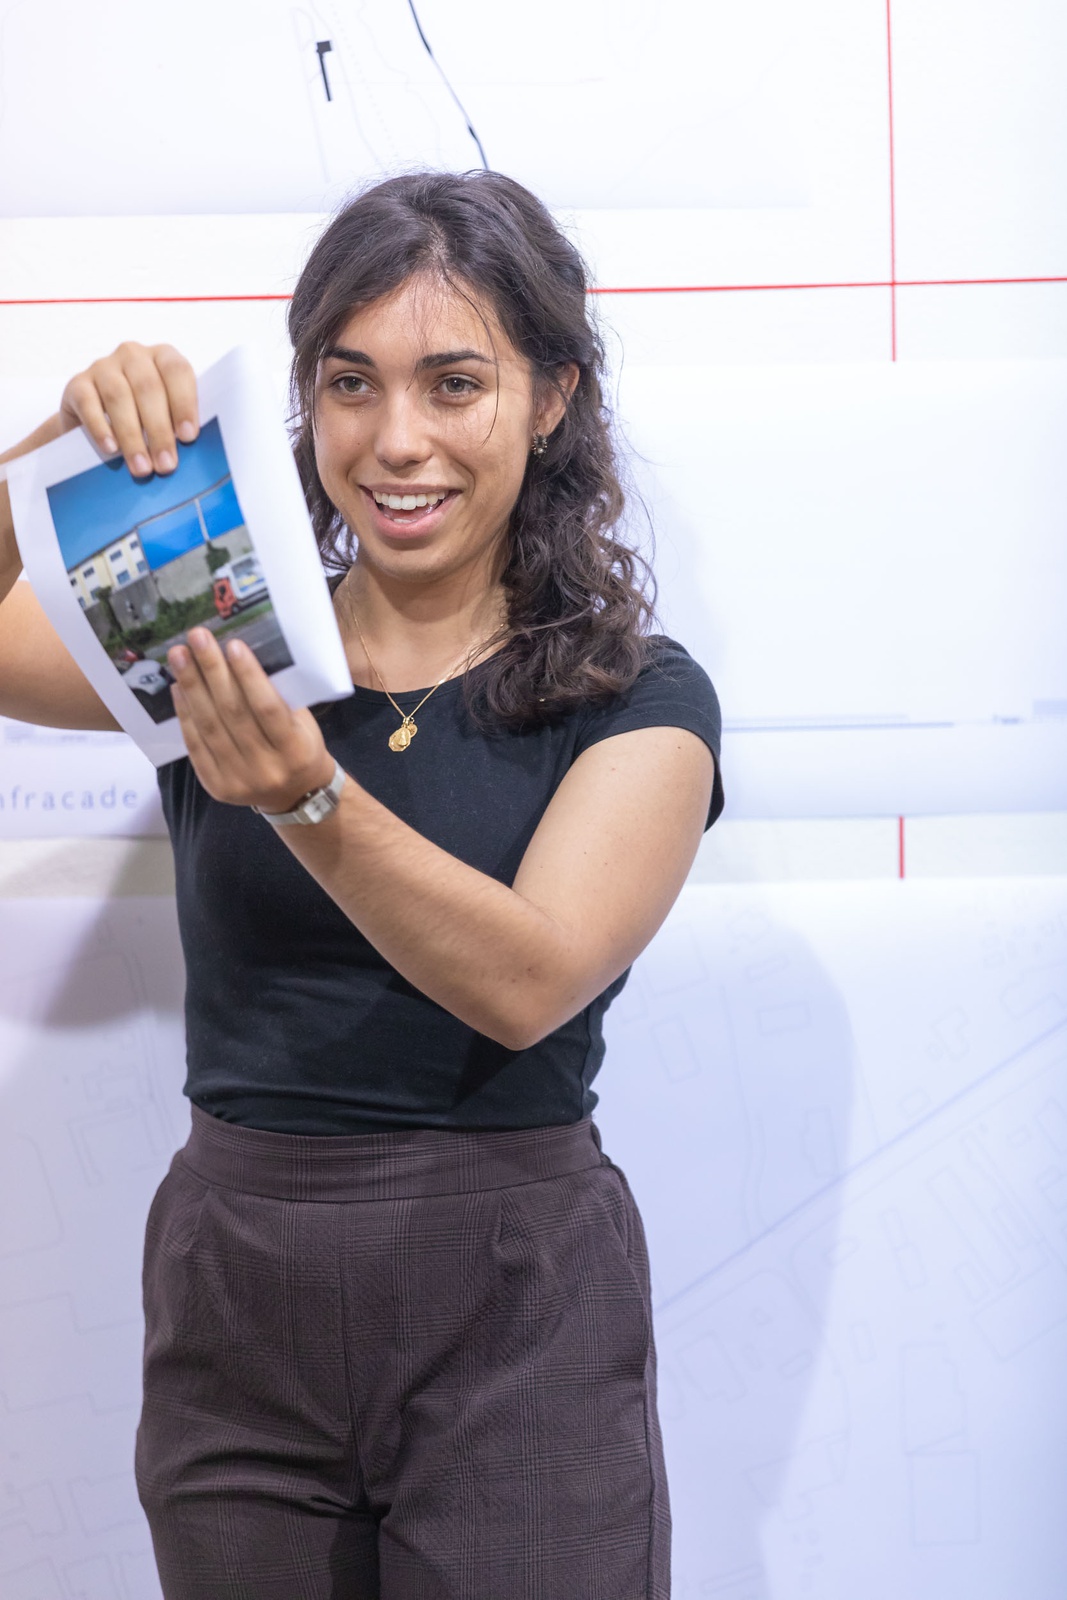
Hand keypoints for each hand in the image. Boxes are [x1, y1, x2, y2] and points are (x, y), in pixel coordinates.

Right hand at [59, 342, 198, 476]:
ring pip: (118, 396)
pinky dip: (100, 428)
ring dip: (132, 436)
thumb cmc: (144, 419)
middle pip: (148, 387)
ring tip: (141, 467)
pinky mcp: (77, 384)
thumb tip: (192, 452)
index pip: (177, 370)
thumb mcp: (166, 415)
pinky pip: (88, 404)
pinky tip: (111, 449)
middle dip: (159, 430)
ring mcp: (103, 367)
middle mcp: (133, 355)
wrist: (95, 422)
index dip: (184, 403)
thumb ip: (179, 425)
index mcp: (163, 357)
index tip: (188, 437)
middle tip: (165, 465)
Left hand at [168, 627, 335, 812]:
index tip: (232, 644)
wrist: (296, 795)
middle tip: (197, 638)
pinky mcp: (216, 786)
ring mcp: (239, 780)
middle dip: (211, 671)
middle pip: (233, 713)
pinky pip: (195, 746)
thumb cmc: (300, 746)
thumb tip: (238, 657)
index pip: (268, 707)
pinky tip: (178, 688)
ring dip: (191, 687)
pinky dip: (185, 714)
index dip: (248, 675)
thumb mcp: (302, 723)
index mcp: (296, 749)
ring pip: (210, 727)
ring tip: (179, 656)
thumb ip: (277, 697)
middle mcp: (267, 768)